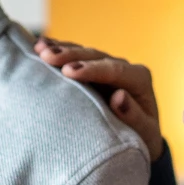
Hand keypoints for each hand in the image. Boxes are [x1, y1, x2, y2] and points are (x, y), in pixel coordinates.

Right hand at [35, 38, 164, 159]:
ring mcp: (106, 66)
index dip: (91, 69)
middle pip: (95, 56)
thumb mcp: (144, 134)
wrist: (137, 138)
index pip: (114, 70)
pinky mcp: (92, 68)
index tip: (68, 72)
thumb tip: (119, 97)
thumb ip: (134, 116)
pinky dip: (58, 50)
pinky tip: (40, 46)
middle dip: (71, 56)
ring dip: (61, 49)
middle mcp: (124, 67)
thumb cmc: (141, 138)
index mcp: (139, 79)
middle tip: (47, 57)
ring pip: (83, 53)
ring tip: (39, 49)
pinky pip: (74, 56)